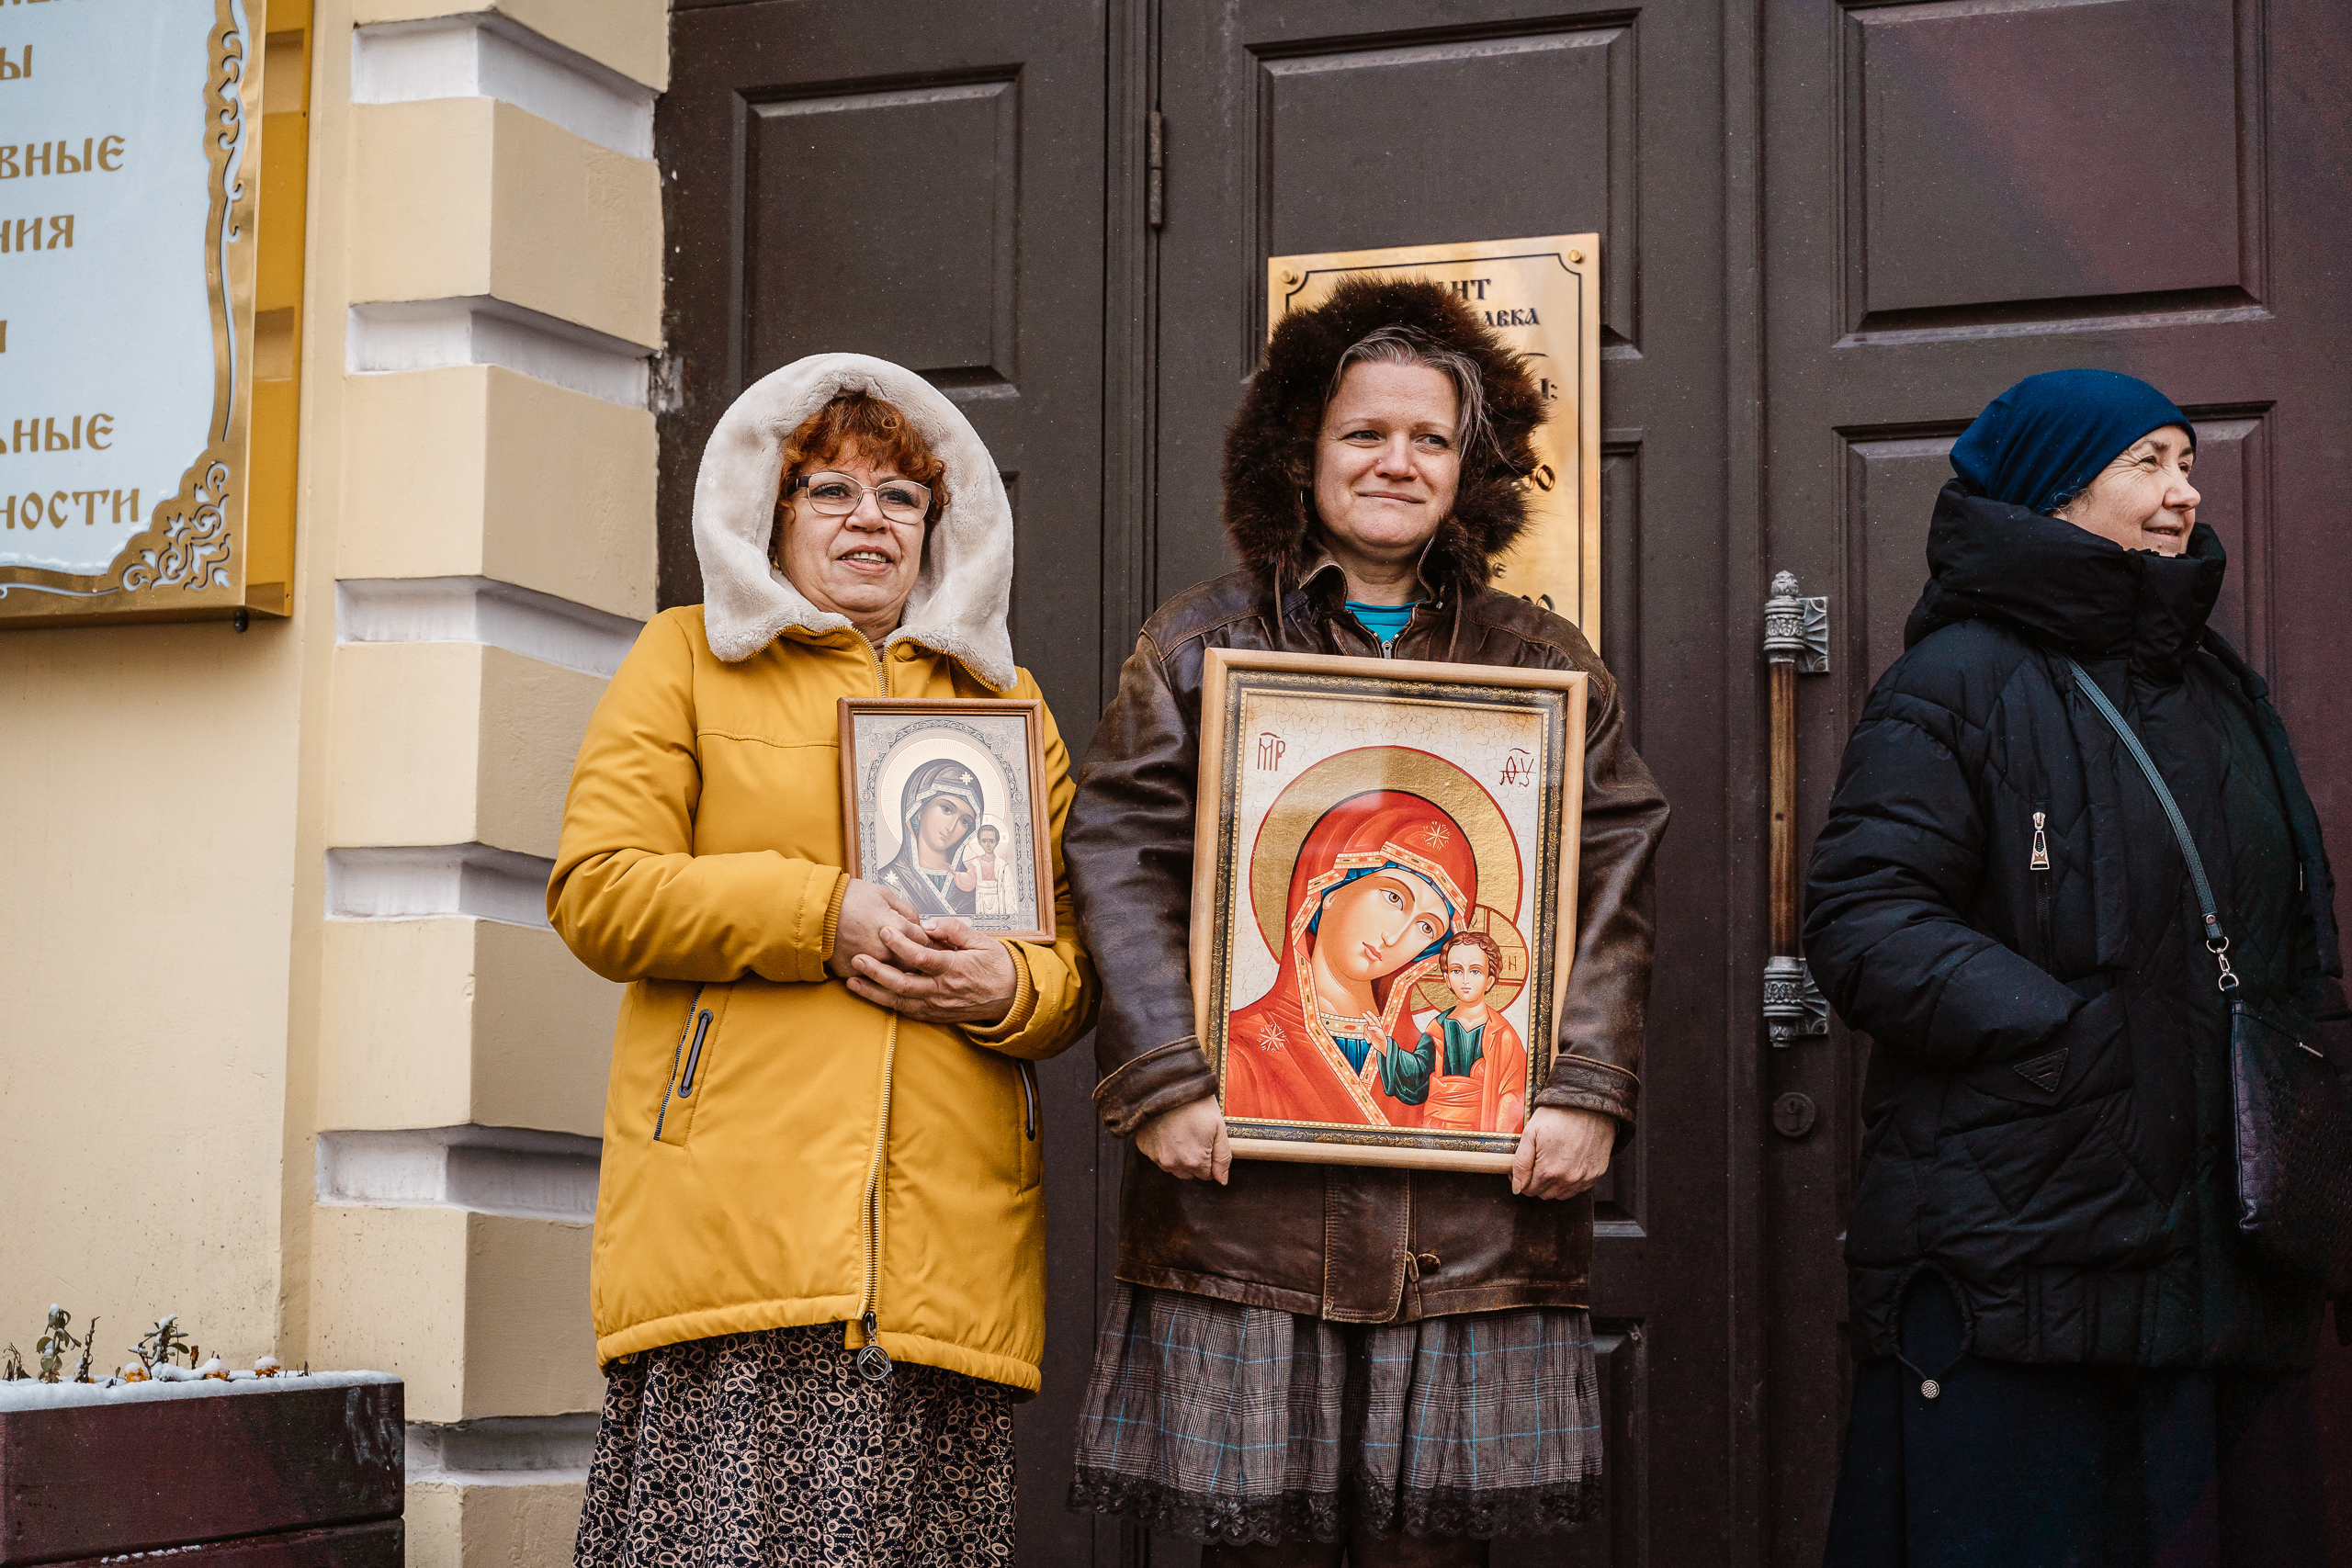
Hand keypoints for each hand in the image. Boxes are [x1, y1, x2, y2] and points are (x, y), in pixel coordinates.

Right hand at [827, 878, 930, 979]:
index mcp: (896, 926)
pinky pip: (871, 980)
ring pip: (895, 976)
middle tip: (918, 958)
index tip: (927, 942)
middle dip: (917, 960)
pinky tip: (876, 969)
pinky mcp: (853, 972)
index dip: (928, 941)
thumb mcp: (883, 894)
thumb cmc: (846, 899)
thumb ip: (906, 909)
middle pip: (913, 963)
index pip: (924, 941)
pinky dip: (874, 976)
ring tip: (898, 964)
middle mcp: (885, 949)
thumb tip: (917, 921)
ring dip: (899, 971)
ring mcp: (870, 963)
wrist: (815, 910)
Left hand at [843, 914, 1019, 1024]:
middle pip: (904, 984)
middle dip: (877, 972)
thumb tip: (930, 923)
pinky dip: (887, 1004)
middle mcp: (943, 991)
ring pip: (900, 1002)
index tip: (885, 931)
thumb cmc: (997, 967)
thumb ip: (955, 930)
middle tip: (858, 958)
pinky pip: (907, 1012)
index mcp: (955, 969)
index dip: (901, 944)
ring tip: (853, 982)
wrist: (1012, 998)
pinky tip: (871, 996)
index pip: (922, 957)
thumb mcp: (982, 941)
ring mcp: (938, 1006)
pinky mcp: (935, 1016)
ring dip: (874, 992)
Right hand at [1136, 1094, 1230, 1183]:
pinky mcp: (1144, 1147)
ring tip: (1181, 1131)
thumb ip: (1223, 1157)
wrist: (1168, 1085)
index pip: (1207, 1175)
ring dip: (1178, 1155)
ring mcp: (1156, 1156)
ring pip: (1172, 1166)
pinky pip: (1157, 1156)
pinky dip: (1163, 1147)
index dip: (1209, 1158)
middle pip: (1189, 1173)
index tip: (1207, 1140)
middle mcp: (1173, 1164)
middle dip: (1194, 1159)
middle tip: (1195, 1135)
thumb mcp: (1219, 1128)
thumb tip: (1222, 1180)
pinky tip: (1167, 1129)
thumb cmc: (1197, 1103)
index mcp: (1194, 1161)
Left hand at [1510, 1106, 1615, 1199]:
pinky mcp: (1597, 1173)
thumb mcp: (1530, 1134)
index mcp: (1549, 1171)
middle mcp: (1569, 1179)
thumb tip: (1516, 1187)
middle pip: (1545, 1194)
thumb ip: (1520, 1164)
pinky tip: (1569, 1162)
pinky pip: (1579, 1188)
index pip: (1529, 1190)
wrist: (1588, 1103)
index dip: (1523, 1179)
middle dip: (1537, 1181)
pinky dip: (1571, 1181)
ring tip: (1554, 1160)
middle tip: (1539, 1160)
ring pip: (1562, 1194)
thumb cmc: (1557, 1115)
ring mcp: (1585, 1178)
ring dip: (1554, 1183)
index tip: (1526, 1165)